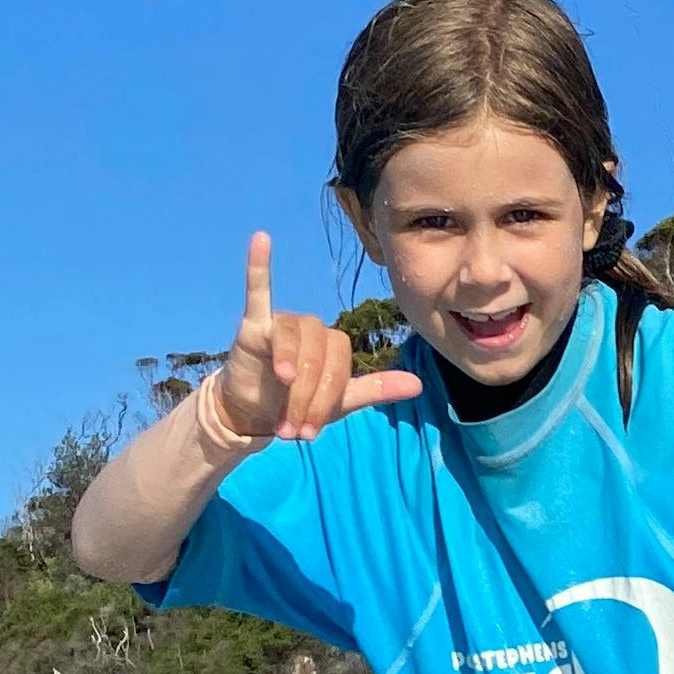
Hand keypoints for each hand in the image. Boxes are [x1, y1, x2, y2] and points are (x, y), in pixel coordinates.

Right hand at [215, 233, 421, 443]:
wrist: (253, 413)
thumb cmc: (298, 403)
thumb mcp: (340, 401)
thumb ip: (375, 389)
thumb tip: (419, 384)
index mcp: (334, 345)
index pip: (339, 366)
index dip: (326, 400)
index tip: (311, 433)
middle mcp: (313, 329)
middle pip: (317, 356)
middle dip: (306, 398)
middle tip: (294, 431)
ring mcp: (284, 324)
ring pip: (294, 342)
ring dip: (289, 374)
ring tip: (280, 408)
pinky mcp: (255, 324)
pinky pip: (258, 290)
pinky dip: (258, 267)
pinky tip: (260, 240)